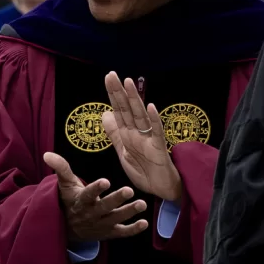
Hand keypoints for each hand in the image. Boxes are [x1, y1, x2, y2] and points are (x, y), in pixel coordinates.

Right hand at [42, 153, 147, 243]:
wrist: (67, 229)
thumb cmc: (69, 200)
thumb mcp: (65, 185)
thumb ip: (61, 168)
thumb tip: (47, 154)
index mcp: (81, 201)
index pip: (88, 195)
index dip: (96, 189)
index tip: (105, 181)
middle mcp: (91, 214)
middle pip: (104, 207)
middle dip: (116, 199)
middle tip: (129, 190)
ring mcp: (100, 225)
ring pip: (115, 219)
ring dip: (128, 212)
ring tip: (142, 204)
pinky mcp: (108, 233)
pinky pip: (121, 233)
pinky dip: (132, 230)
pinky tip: (144, 223)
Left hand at [100, 71, 183, 201]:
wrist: (159, 189)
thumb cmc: (144, 169)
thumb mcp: (122, 150)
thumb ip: (114, 132)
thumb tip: (104, 114)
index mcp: (128, 133)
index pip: (119, 110)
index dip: (113, 95)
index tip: (108, 77)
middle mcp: (138, 133)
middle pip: (127, 109)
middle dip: (119, 92)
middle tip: (112, 75)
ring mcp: (149, 139)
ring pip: (140, 116)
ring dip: (134, 100)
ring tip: (129, 83)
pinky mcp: (159, 148)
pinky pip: (156, 132)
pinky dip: (154, 120)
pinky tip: (151, 107)